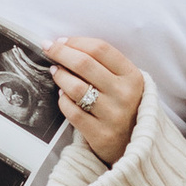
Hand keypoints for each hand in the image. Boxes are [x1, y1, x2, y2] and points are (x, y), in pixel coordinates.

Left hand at [49, 36, 143, 160]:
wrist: (137, 144)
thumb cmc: (126, 106)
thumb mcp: (126, 82)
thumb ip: (104, 65)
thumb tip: (66, 47)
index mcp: (133, 76)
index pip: (100, 49)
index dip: (76, 42)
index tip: (61, 41)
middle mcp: (125, 94)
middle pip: (84, 64)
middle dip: (61, 52)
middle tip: (48, 49)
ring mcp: (113, 115)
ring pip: (75, 87)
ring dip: (60, 76)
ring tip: (55, 72)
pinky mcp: (101, 134)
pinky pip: (72, 111)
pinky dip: (63, 101)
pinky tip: (62, 96)